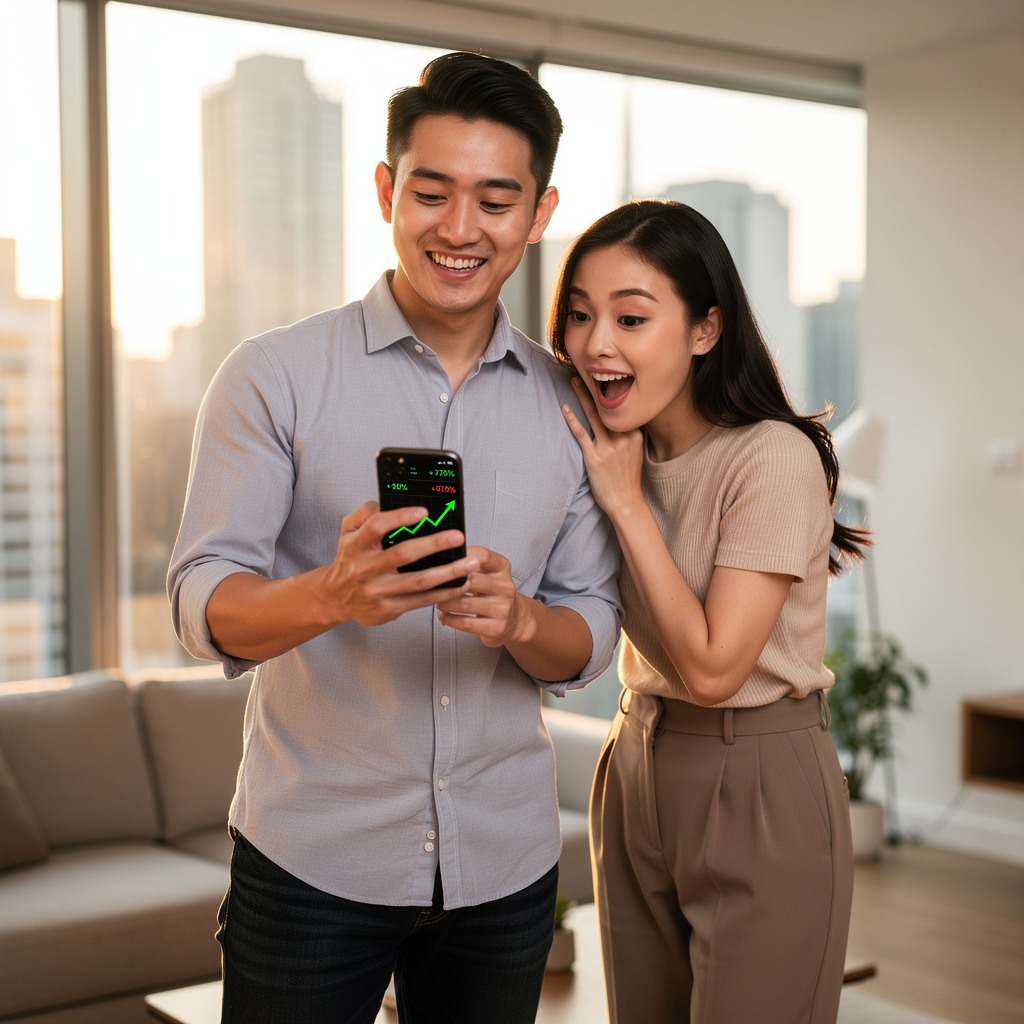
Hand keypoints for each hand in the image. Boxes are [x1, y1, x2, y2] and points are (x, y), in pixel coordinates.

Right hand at [318, 501, 477, 625]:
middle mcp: (366, 569)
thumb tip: (383, 501)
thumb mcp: (347, 532)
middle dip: (434, 545)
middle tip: (457, 537)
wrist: (334, 598)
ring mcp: (378, 592)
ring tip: (470, 563)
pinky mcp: (389, 609)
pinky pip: (421, 601)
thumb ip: (364, 513)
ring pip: (418, 581)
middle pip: (403, 555)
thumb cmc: (349, 561)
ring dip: (448, 572)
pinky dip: (444, 593)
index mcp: (356, 546)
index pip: (377, 527)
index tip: (424, 512)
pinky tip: (459, 584)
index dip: (400, 517)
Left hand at [435, 546, 533, 648]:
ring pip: (465, 604)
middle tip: (435, 585)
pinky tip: (444, 615)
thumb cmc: (493, 593)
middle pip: (471, 580)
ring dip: (445, 603)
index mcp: (502, 569)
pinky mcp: (496, 627)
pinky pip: (466, 623)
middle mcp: (505, 587)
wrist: (514, 619)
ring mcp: (502, 608)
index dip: (462, 555)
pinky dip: (449, 619)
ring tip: (438, 601)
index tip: (446, 560)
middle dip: (449, 583)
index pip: (483, 555)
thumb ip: (470, 563)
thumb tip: (441, 557)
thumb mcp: (488, 573)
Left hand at [561, 378, 644, 521]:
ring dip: (583, 396)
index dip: (610, 391)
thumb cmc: (628, 480)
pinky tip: (565, 408)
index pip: (621, 408)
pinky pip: (581, 434)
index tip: (603, 376)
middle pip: (607, 407)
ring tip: (574, 381)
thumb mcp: (635, 453)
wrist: (626, 503)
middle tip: (585, 370)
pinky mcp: (595, 458)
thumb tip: (620, 421)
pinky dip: (573, 420)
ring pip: (595, 416)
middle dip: (595, 387)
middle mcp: (623, 438)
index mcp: (634, 435)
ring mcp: (608, 448)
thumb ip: (629, 435)